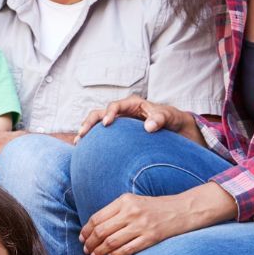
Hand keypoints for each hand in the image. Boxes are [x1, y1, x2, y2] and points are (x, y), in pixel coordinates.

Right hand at [76, 96, 201, 143]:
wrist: (175, 128)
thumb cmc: (171, 119)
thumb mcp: (168, 117)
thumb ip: (159, 119)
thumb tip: (148, 126)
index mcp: (132, 104)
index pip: (115, 106)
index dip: (109, 113)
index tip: (106, 124)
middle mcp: (121, 112)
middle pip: (99, 114)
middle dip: (89, 123)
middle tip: (82, 134)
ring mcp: (118, 123)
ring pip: (97, 124)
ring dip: (87, 132)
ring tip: (79, 142)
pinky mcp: (117, 134)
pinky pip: (102, 135)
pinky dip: (93, 141)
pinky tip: (85, 150)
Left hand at [79, 182, 236, 254]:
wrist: (184, 209)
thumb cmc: (155, 207)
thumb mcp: (134, 201)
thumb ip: (115, 211)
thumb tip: (93, 228)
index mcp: (124, 201)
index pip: (97, 218)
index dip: (86, 231)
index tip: (82, 238)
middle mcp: (131, 212)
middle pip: (101, 232)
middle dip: (90, 243)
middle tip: (86, 250)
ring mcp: (142, 226)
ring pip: (111, 243)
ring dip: (99, 252)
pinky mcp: (151, 238)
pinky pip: (126, 250)